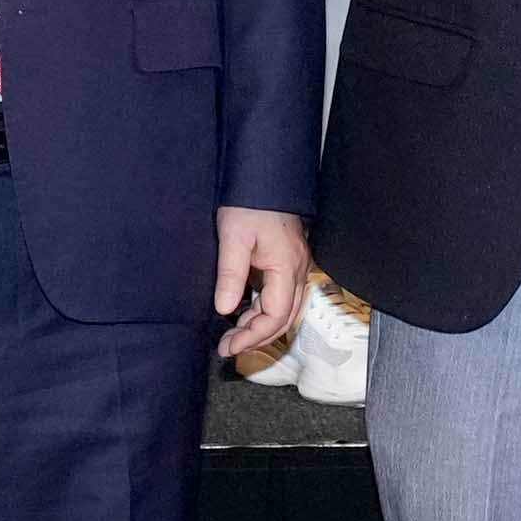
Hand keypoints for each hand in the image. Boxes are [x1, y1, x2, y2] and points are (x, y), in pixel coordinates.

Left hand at [213, 208, 310, 363]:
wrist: (264, 174)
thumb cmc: (250, 201)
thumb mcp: (233, 237)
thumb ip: (230, 275)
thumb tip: (223, 309)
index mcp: (287, 267)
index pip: (275, 316)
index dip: (252, 337)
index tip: (229, 346)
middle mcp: (297, 270)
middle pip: (284, 318)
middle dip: (256, 337)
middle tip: (228, 347)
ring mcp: (295, 265)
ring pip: (284, 308)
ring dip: (260, 325)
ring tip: (233, 334)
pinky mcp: (288, 259)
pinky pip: (281, 294)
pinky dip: (263, 309)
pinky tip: (244, 311)